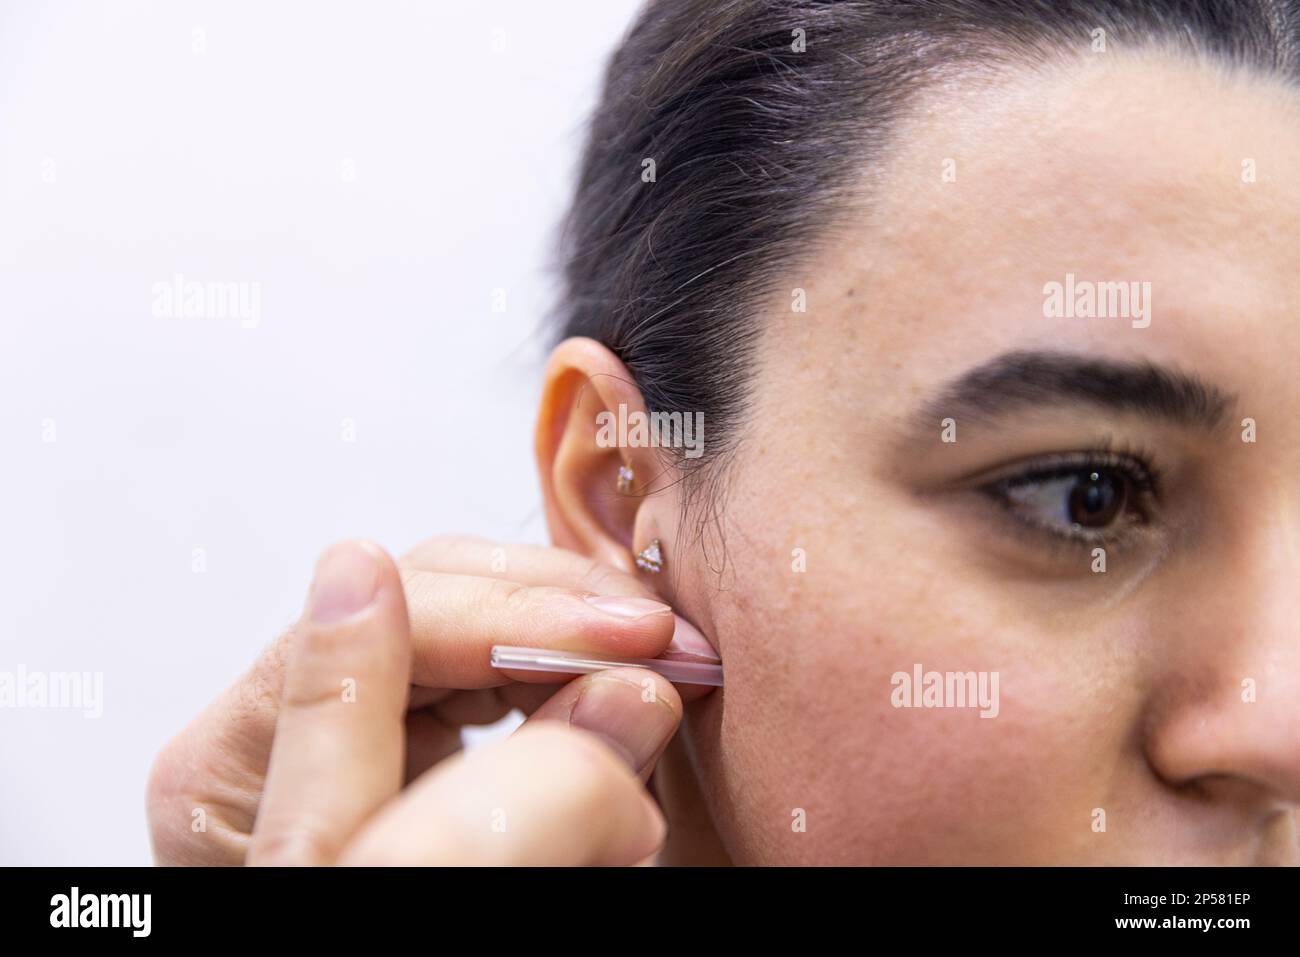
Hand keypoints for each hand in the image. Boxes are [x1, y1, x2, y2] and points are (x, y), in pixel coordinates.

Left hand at [147, 536, 712, 864]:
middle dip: (557, 605)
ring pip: (457, 603)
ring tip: (652, 645)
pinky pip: (476, 661)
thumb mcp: (419, 885)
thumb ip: (520, 802)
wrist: (361, 925)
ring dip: (567, 618)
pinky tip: (606, 665)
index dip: (522, 623)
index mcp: (228, 764)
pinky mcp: (390, 733)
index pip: (386, 627)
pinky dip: (552, 657)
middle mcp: (271, 720)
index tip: (632, 641)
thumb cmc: (376, 892)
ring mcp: (332, 716)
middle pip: (423, 588)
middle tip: (661, 636)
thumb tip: (633, 699)